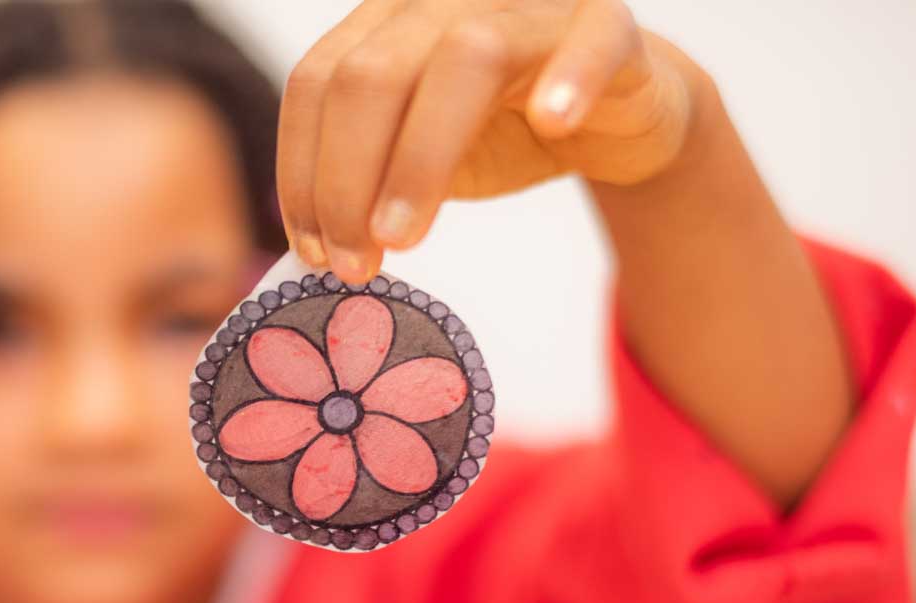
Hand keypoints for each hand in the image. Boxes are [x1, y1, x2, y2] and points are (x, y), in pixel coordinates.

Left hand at [277, 0, 700, 282]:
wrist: (612, 111)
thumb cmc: (500, 129)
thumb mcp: (417, 158)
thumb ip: (367, 183)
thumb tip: (316, 253)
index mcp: (386, 23)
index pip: (317, 83)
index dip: (303, 170)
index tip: (313, 250)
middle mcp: (445, 0)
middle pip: (372, 75)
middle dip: (347, 181)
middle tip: (354, 263)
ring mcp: (528, 6)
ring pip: (465, 56)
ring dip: (422, 158)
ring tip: (403, 238)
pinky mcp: (606, 26)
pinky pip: (592, 39)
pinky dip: (572, 77)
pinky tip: (553, 124)